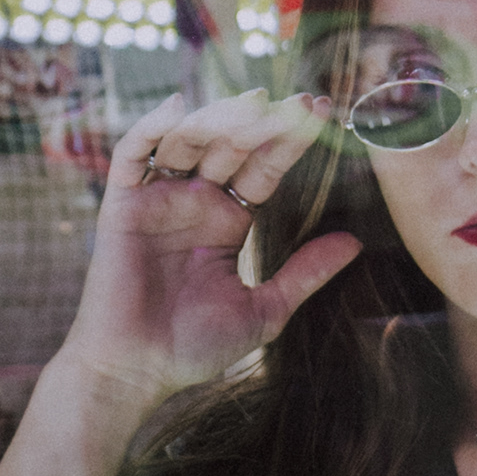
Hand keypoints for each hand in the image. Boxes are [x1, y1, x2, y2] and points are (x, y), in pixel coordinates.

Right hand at [60, 89, 359, 406]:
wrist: (135, 372)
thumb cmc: (193, 348)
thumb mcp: (264, 309)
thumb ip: (305, 273)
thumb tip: (356, 242)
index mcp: (227, 221)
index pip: (263, 168)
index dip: (290, 142)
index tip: (323, 114)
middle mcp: (193, 202)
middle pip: (230, 146)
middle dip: (264, 122)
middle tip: (300, 103)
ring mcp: (156, 200)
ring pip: (188, 141)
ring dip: (218, 117)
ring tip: (254, 104)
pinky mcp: (120, 205)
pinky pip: (132, 155)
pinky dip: (150, 127)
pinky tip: (178, 106)